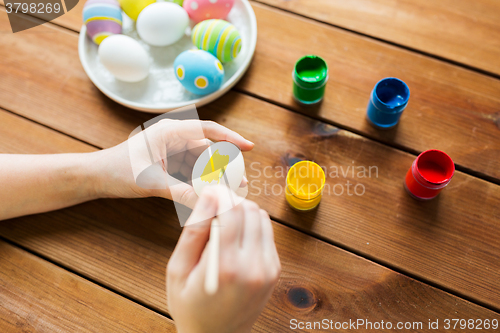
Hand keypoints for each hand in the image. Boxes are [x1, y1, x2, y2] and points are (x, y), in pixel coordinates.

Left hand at [92, 119, 252, 207]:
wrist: (95, 177)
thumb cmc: (117, 171)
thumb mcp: (152, 183)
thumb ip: (182, 193)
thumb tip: (208, 206)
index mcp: (170, 131)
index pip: (208, 130)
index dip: (231, 137)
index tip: (249, 147)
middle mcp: (174, 138)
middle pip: (208, 151)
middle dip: (224, 167)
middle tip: (241, 184)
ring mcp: (172, 151)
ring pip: (201, 163)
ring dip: (214, 177)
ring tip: (230, 192)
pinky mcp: (169, 164)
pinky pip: (191, 172)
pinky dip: (201, 182)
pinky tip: (210, 195)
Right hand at [167, 187, 280, 332]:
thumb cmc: (190, 306)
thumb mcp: (178, 270)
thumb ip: (195, 230)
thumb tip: (210, 195)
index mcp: (226, 267)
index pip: (232, 211)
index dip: (220, 194)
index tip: (208, 189)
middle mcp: (254, 266)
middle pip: (250, 209)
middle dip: (231, 201)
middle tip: (212, 208)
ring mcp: (268, 269)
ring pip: (261, 217)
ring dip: (243, 212)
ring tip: (223, 225)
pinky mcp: (274, 270)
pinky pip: (267, 232)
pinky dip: (252, 226)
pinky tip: (235, 238)